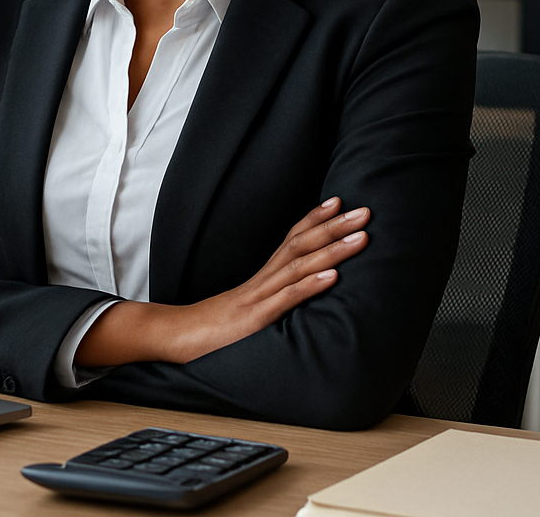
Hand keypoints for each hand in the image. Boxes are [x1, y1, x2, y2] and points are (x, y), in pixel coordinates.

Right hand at [75, 197, 369, 367]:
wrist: (174, 338)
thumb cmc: (213, 330)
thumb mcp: (248, 310)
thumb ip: (270, 300)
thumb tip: (294, 295)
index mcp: (263, 278)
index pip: (291, 239)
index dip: (316, 219)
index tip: (340, 201)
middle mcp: (263, 280)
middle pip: (302, 245)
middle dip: (335, 227)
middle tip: (366, 211)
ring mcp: (259, 298)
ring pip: (298, 267)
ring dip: (332, 250)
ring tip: (360, 238)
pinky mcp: (255, 320)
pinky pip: (285, 300)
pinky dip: (309, 286)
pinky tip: (331, 277)